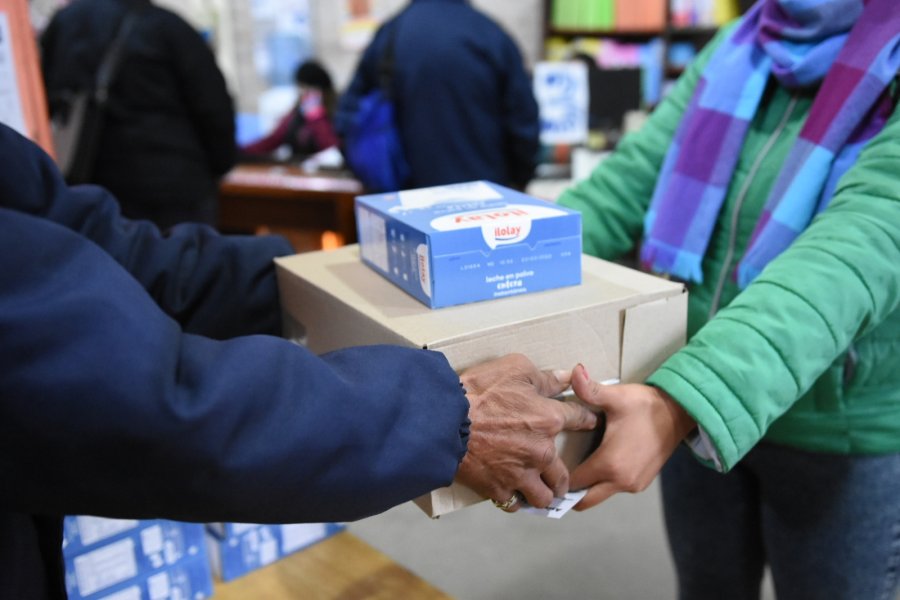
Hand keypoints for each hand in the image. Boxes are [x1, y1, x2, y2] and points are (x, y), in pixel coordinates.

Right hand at [455, 354, 598, 510]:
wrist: (445, 420)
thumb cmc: (479, 391)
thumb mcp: (515, 369)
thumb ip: (545, 377)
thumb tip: (568, 376)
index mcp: (549, 419)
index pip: (580, 420)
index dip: (587, 420)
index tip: (589, 423)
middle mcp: (542, 451)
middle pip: (563, 474)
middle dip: (561, 477)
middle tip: (556, 477)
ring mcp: (521, 473)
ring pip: (543, 496)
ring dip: (542, 494)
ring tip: (537, 492)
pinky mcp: (499, 488)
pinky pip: (514, 503)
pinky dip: (513, 500)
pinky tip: (511, 494)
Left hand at [568, 364, 695, 510]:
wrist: (680, 413)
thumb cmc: (646, 405)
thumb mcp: (616, 397)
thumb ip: (590, 389)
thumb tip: (574, 370)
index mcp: (609, 463)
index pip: (574, 482)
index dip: (558, 477)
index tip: (547, 467)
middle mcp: (621, 481)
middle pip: (585, 500)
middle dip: (569, 493)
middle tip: (555, 476)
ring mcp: (633, 485)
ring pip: (600, 495)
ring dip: (587, 487)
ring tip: (574, 467)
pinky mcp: (641, 483)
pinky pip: (615, 490)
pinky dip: (603, 483)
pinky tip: (597, 463)